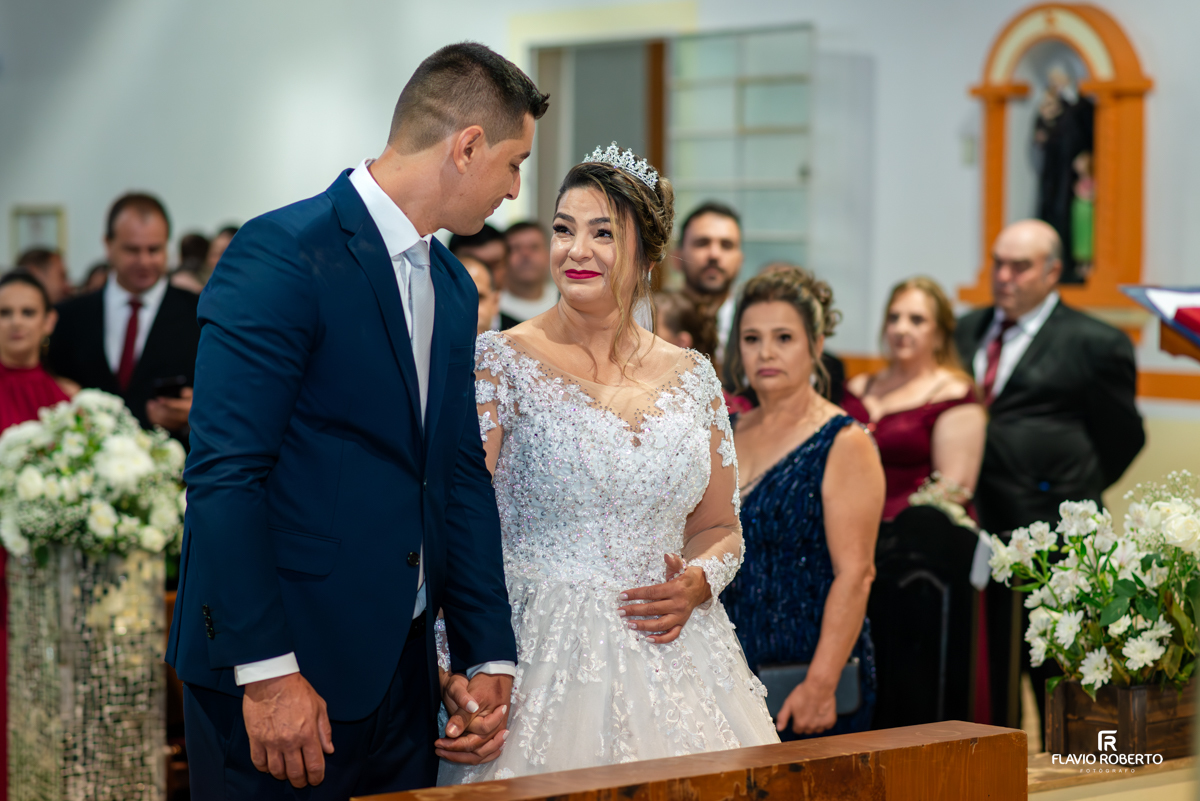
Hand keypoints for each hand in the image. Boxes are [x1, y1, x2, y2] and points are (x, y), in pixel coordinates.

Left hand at [146, 387, 192, 431]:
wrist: (200, 415)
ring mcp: (181, 424)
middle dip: (157, 409)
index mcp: (190, 408)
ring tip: (150, 406)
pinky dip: (156, 420)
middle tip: (150, 402)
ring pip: (164, 421)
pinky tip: (152, 414)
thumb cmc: (195, 402)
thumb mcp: (194, 395)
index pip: (176, 406)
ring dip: (154, 414)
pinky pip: (164, 425)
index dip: (166, 402)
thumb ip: (187, 392)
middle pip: (168, 415)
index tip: (158, 398)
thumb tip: (181, 393)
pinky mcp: (177, 427)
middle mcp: (186, 417)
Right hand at [242, 672, 333, 787]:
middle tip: (301, 781)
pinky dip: (265, 768)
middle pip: (295, 772)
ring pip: (277, 771)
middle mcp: (290, 741)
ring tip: (286, 773)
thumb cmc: (297, 689)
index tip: (316, 780)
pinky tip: (270, 766)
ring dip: (283, 776)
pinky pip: (259, 762)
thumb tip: (329, 750)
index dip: (316, 777)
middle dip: (300, 781)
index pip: (314, 765)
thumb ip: (325, 730)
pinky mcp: (255, 738)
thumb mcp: (319, 706)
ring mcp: (271, 741)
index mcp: (308, 733)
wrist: (272, 678)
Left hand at [435, 671, 511, 764]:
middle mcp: (498, 728)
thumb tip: (451, 733)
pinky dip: (478, 756)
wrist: (493, 674)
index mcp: (491, 719)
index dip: (455, 744)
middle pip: (478, 750)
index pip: (474, 740)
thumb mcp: (464, 692)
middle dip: (457, 752)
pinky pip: (490, 751)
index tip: (438, 742)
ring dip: (464, 757)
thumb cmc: (478, 682)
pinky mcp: (497, 731)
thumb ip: (460, 715)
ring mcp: (499, 730)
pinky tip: (465, 756)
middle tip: (438, 749)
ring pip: (483, 753)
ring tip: (446, 754)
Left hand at [617, 554, 711, 643]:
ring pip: (660, 624)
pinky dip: (661, 639)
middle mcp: (678, 604)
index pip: (651, 593)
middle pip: (653, 609)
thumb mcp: (681, 567)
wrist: (702, 587)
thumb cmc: (686, 577)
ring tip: (629, 624)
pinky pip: (672, 635)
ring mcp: (680, 616)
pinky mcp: (682, 624)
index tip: (622, 596)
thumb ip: (673, 561)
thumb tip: (667, 555)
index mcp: (675, 589)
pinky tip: (648, 639)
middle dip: (634, 610)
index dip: (635, 594)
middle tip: (620, 611)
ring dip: (644, 626)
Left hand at [776, 677, 837, 734]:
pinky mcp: (831, 721)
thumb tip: (779, 728)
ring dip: (815, 724)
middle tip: (807, 711)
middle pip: (807, 730)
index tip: (799, 714)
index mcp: (800, 724)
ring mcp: (822, 725)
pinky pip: (827, 726)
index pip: (797, 730)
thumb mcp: (788, 703)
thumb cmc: (803, 693)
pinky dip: (825, 721)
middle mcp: (811, 727)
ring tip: (815, 711)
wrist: (819, 686)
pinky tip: (822, 712)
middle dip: (806, 723)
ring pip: (817, 729)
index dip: (797, 722)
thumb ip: (783, 717)